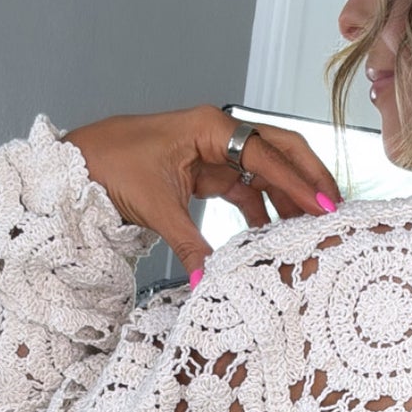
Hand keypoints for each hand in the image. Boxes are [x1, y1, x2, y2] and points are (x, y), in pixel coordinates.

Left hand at [63, 105, 343, 282]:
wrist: (77, 166)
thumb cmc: (110, 165)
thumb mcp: (156, 207)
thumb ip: (191, 245)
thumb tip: (208, 284)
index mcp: (209, 127)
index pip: (267, 155)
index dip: (298, 183)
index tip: (323, 207)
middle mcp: (217, 133)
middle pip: (280, 151)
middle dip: (308, 179)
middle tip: (334, 210)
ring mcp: (213, 152)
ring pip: (266, 172)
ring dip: (288, 198)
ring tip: (310, 228)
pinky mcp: (204, 172)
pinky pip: (245, 189)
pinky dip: (261, 210)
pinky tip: (272, 234)